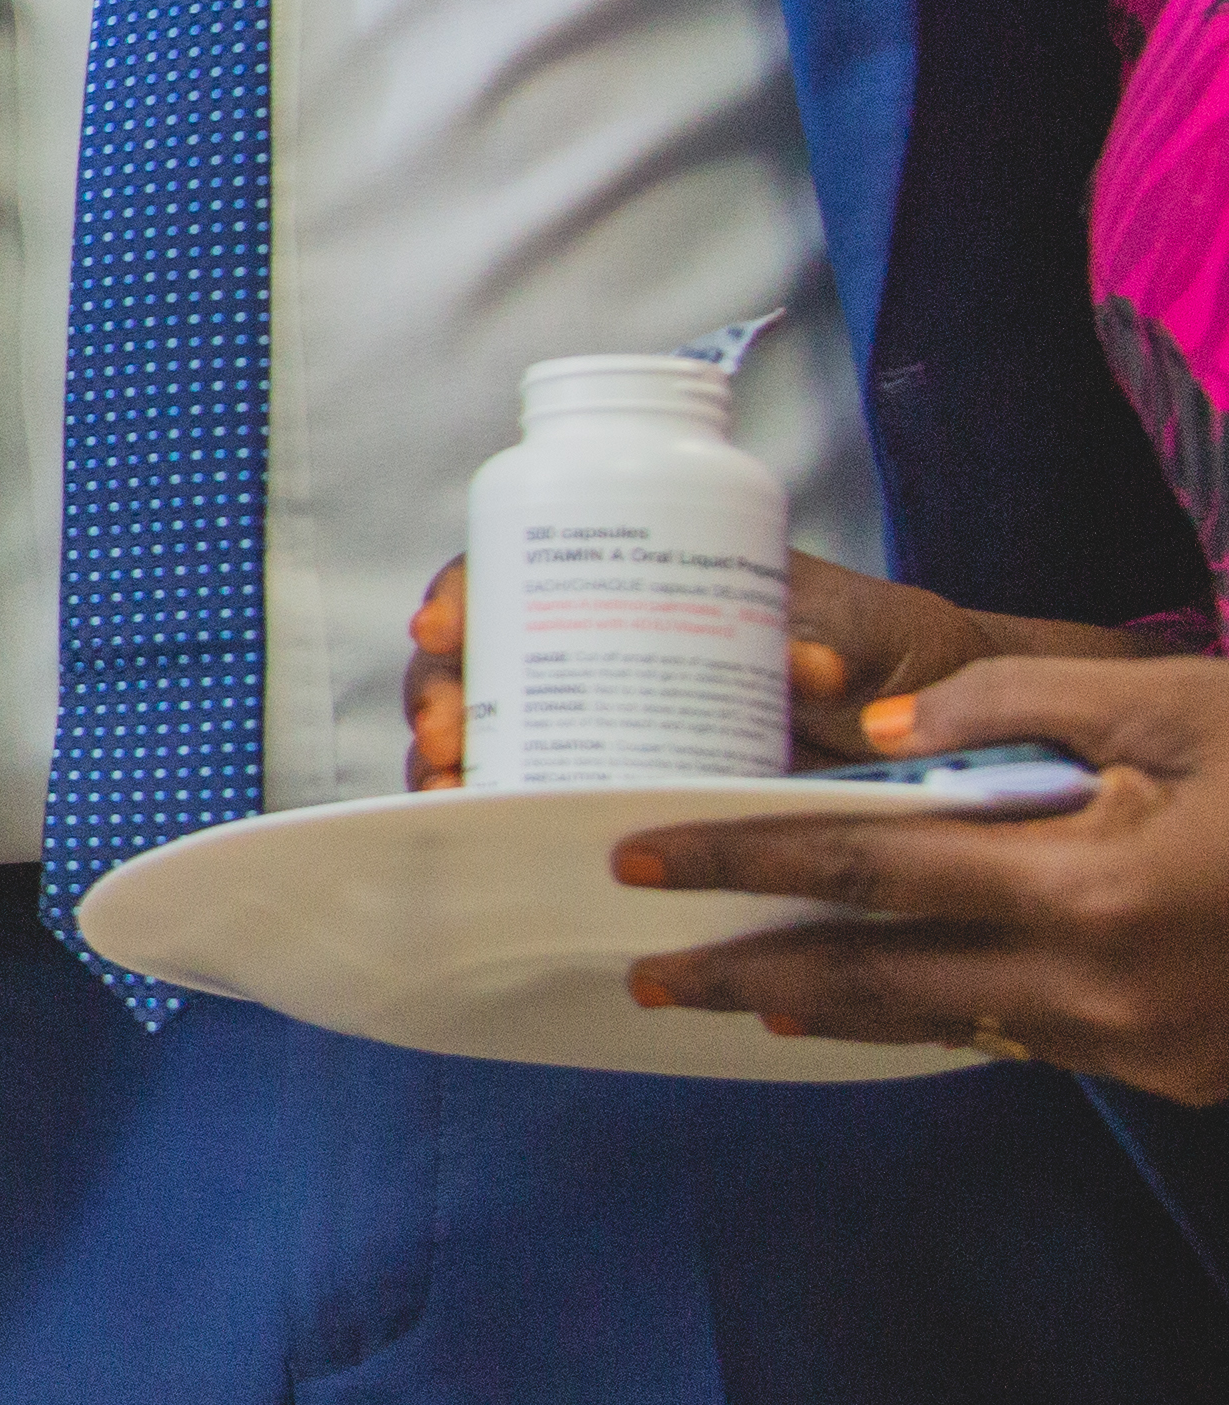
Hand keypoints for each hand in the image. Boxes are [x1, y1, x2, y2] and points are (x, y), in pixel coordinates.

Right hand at [402, 548, 1091, 786]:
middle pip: (489, 654)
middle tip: (445, 744)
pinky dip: (506, 820)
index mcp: (659, 582)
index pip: (530, 561)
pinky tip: (496, 843)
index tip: (445, 631)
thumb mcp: (890, 641)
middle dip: (440, 696)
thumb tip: (809, 669)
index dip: (467, 592)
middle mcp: (620, 649)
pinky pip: (552, 800)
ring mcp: (624, 725)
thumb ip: (853, 645)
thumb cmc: (918, 665)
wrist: (964, 743)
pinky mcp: (644, 799)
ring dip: (455, 763)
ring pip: (500, 731)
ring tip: (456, 799)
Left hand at [613, 656, 1228, 1103]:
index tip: (634, 861)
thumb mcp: (1177, 707)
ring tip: (731, 995)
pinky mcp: (1174, 1069)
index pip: (863, 869)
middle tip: (639, 970)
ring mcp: (1139, 1043)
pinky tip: (879, 1001)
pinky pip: (1022, 1039)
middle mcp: (1099, 986)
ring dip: (829, 1011)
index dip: (739, 862)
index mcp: (1088, 888)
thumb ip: (1018, 708)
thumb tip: (883, 725)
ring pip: (942, 1026)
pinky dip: (940, 1017)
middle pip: (873, 983)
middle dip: (745, 975)